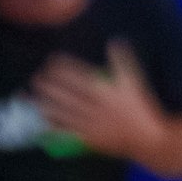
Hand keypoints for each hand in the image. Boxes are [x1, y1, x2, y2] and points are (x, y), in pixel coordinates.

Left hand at [32, 39, 165, 161]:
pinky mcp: (90, 140)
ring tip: (31, 97)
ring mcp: (92, 125)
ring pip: (63, 113)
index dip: (62, 68)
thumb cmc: (141, 108)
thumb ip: (123, 60)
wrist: (149, 139)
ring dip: (45, 104)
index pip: (78, 76)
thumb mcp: (134, 81)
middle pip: (66, 94)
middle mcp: (96, 108)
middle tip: (36, 78)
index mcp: (106, 92)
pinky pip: (67, 133)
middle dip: (49, 85)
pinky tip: (41, 124)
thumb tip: (114, 40)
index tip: (51, 61)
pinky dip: (52, 129)